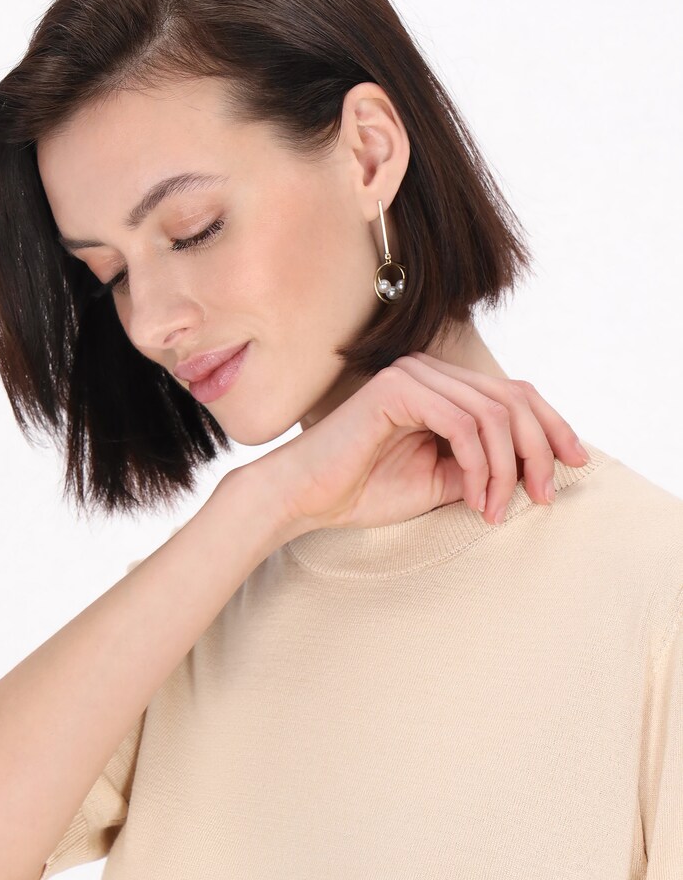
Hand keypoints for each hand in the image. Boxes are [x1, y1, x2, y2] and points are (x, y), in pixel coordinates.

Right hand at [255, 351, 588, 537]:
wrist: (304, 497)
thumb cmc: (363, 491)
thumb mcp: (442, 482)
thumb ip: (484, 468)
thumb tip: (537, 471)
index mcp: (442, 387)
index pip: (515, 395)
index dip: (553, 427)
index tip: (576, 465)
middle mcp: (431, 372)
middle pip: (514, 398)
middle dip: (540, 449)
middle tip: (545, 495)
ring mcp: (414, 375)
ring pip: (494, 414)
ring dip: (505, 468)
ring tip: (494, 508)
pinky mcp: (398, 390)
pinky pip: (462, 423)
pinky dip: (478, 464)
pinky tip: (475, 496)